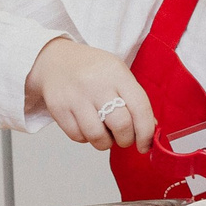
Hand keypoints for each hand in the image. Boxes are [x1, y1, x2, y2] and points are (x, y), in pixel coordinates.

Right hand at [26, 38, 154, 152]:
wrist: (56, 60)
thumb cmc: (93, 71)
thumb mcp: (118, 74)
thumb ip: (134, 100)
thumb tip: (149, 130)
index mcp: (117, 74)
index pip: (140, 108)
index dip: (146, 132)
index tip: (146, 145)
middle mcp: (96, 84)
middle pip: (121, 125)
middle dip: (126, 140)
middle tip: (123, 138)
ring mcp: (76, 96)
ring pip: (97, 136)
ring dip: (105, 143)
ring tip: (104, 133)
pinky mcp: (59, 108)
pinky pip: (78, 136)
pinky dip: (86, 138)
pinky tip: (87, 126)